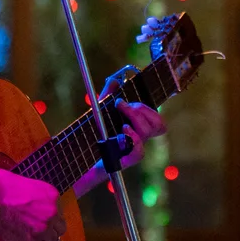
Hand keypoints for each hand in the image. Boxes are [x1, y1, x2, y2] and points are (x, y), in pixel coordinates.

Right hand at [0, 168, 65, 240]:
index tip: (39, 220)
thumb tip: (34, 207)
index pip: (59, 213)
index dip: (49, 218)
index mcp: (52, 196)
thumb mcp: (27, 186)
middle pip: (59, 229)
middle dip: (49, 231)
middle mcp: (52, 212)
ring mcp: (43, 228)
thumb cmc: (0, 184)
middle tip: (36, 231)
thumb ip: (37, 199)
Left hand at [75, 73, 166, 196]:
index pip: (157, 120)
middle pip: (158, 124)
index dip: (150, 109)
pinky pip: (139, 151)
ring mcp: (134, 150)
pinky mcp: (126, 161)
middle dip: (141, 109)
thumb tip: (114, 79)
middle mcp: (140, 139)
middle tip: (122, 105)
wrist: (81, 155)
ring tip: (120, 119)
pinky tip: (121, 135)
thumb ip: (108, 95)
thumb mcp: (100, 111)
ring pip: (147, 133)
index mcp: (138, 128)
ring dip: (135, 119)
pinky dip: (132, 139)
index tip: (129, 101)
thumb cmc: (94, 133)